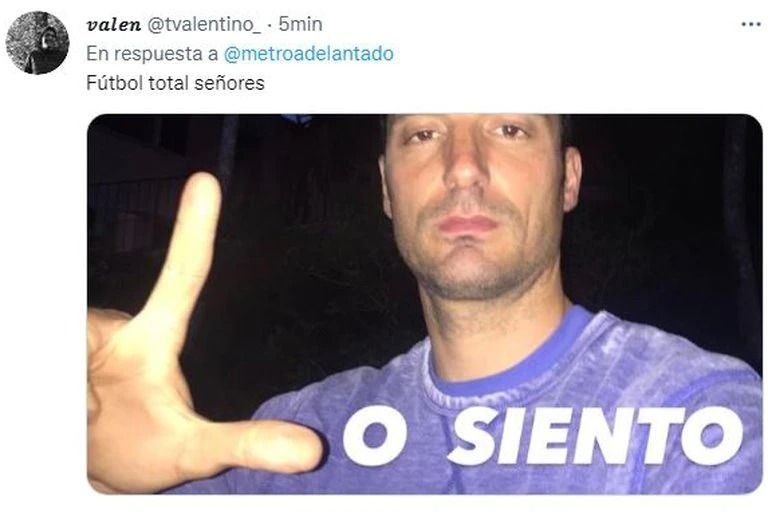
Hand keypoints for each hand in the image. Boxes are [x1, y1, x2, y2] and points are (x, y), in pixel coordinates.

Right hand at [87, 172, 322, 492]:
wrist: (89, 462)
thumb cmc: (144, 447)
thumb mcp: (193, 452)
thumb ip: (243, 446)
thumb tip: (309, 452)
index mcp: (157, 337)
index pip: (182, 277)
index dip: (193, 233)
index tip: (207, 183)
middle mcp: (118, 323)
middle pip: (91, 332)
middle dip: (84, 382)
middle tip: (97, 413)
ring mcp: (82, 328)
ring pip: (67, 349)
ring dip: (69, 391)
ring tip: (84, 413)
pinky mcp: (59, 330)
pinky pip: (45, 353)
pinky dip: (55, 389)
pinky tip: (70, 402)